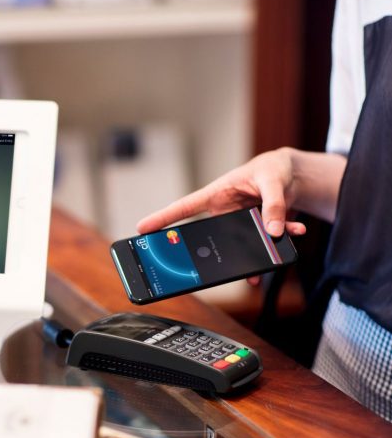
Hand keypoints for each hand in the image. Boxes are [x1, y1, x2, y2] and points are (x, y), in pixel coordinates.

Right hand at [136, 148, 307, 285]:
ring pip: (237, 246)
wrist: (294, 175)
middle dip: (208, 253)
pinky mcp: (255, 231)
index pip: (184, 208)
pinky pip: (261, 245)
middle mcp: (224, 211)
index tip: (142, 230)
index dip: (162, 219)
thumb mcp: (274, 182)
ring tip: (265, 264)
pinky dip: (276, 249)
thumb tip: (273, 231)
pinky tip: (289, 242)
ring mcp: (238, 223)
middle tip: (201, 269)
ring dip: (252, 256)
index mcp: (217, 194)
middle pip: (208, 236)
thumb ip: (274, 205)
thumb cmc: (275, 169)